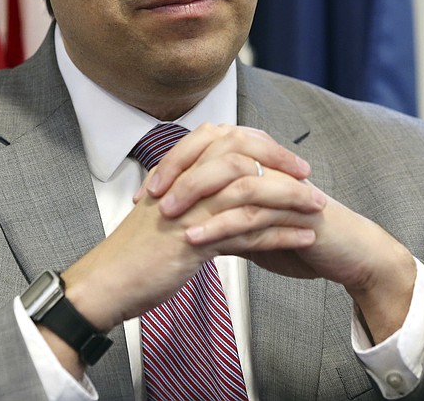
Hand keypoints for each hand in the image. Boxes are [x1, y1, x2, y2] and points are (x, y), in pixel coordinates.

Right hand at [64, 125, 324, 333]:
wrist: (106, 281)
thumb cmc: (134, 251)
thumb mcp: (163, 211)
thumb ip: (189, 194)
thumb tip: (218, 187)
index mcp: (176, 172)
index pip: (225, 142)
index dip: (259, 146)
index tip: (283, 157)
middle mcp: (183, 184)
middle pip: (241, 158)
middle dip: (280, 164)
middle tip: (308, 174)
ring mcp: (188, 211)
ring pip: (249, 193)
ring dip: (289, 199)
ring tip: (318, 207)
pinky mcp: (193, 242)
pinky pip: (246, 234)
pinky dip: (280, 235)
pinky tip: (302, 237)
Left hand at [148, 126, 416, 342]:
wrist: (347, 254)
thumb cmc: (297, 234)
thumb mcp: (249, 222)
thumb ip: (219, 211)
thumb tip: (179, 214)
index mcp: (255, 160)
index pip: (206, 144)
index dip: (173, 162)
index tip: (146, 190)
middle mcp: (268, 164)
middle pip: (216, 149)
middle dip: (178, 170)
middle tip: (150, 196)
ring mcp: (283, 184)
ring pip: (232, 176)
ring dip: (195, 195)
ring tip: (167, 216)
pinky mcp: (296, 209)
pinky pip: (252, 212)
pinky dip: (220, 225)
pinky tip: (196, 238)